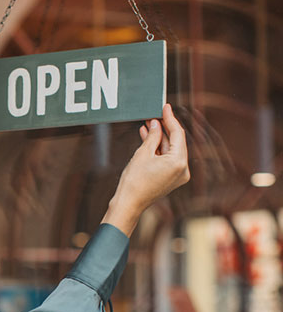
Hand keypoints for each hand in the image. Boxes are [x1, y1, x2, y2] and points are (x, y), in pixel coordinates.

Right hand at [103, 103, 189, 235]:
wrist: (129, 204)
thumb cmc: (134, 182)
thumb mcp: (142, 154)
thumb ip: (152, 136)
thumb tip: (156, 124)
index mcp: (178, 162)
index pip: (178, 133)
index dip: (170, 118)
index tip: (165, 107)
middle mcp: (183, 169)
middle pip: (176, 142)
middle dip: (164, 129)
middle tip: (153, 116)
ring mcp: (178, 175)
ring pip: (171, 150)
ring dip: (160, 139)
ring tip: (147, 127)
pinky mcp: (171, 179)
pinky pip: (167, 159)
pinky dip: (159, 150)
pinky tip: (148, 140)